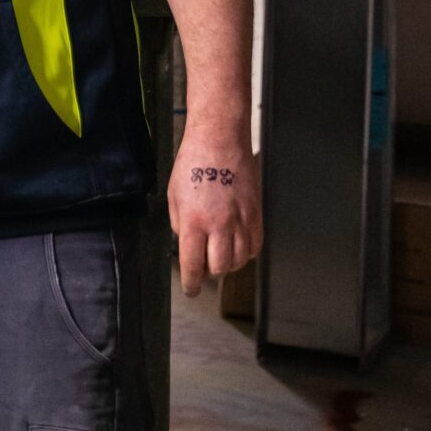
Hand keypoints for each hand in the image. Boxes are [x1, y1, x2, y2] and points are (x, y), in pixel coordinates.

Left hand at [166, 131, 260, 296]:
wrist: (219, 140)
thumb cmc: (192, 163)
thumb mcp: (173, 196)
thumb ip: (181, 225)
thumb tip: (187, 244)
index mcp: (194, 221)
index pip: (193, 265)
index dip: (191, 283)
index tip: (190, 290)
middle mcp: (219, 225)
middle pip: (220, 268)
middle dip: (209, 272)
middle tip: (203, 265)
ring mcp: (241, 220)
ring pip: (239, 260)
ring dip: (228, 264)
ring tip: (219, 254)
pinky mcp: (256, 213)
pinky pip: (255, 246)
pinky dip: (246, 253)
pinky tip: (237, 246)